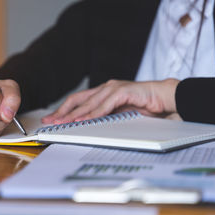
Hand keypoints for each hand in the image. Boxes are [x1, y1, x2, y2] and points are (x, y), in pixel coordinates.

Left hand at [42, 78, 179, 123]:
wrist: (164, 98)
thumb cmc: (143, 106)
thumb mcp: (118, 114)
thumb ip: (104, 117)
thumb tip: (87, 127)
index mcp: (102, 93)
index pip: (78, 101)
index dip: (63, 110)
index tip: (52, 120)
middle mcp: (105, 88)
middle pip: (78, 100)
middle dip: (62, 112)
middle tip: (50, 122)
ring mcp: (113, 88)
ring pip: (89, 103)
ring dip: (75, 114)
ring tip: (63, 123)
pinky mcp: (123, 91)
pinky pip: (105, 104)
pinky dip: (94, 113)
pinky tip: (85, 119)